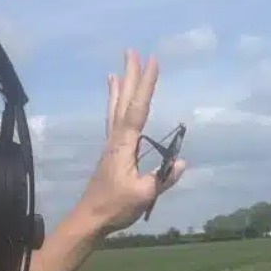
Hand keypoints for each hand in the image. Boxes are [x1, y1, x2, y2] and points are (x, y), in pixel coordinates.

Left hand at [71, 49, 187, 235]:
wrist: (89, 218)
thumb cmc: (115, 207)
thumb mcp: (144, 194)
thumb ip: (163, 178)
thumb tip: (181, 162)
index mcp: (124, 145)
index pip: (138, 109)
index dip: (146, 85)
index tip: (152, 61)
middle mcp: (115, 139)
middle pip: (123, 101)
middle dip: (130, 76)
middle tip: (132, 51)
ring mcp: (110, 144)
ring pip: (115, 108)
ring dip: (119, 87)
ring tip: (118, 68)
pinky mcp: (110, 152)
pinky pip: (112, 120)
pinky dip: (113, 104)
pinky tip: (114, 100)